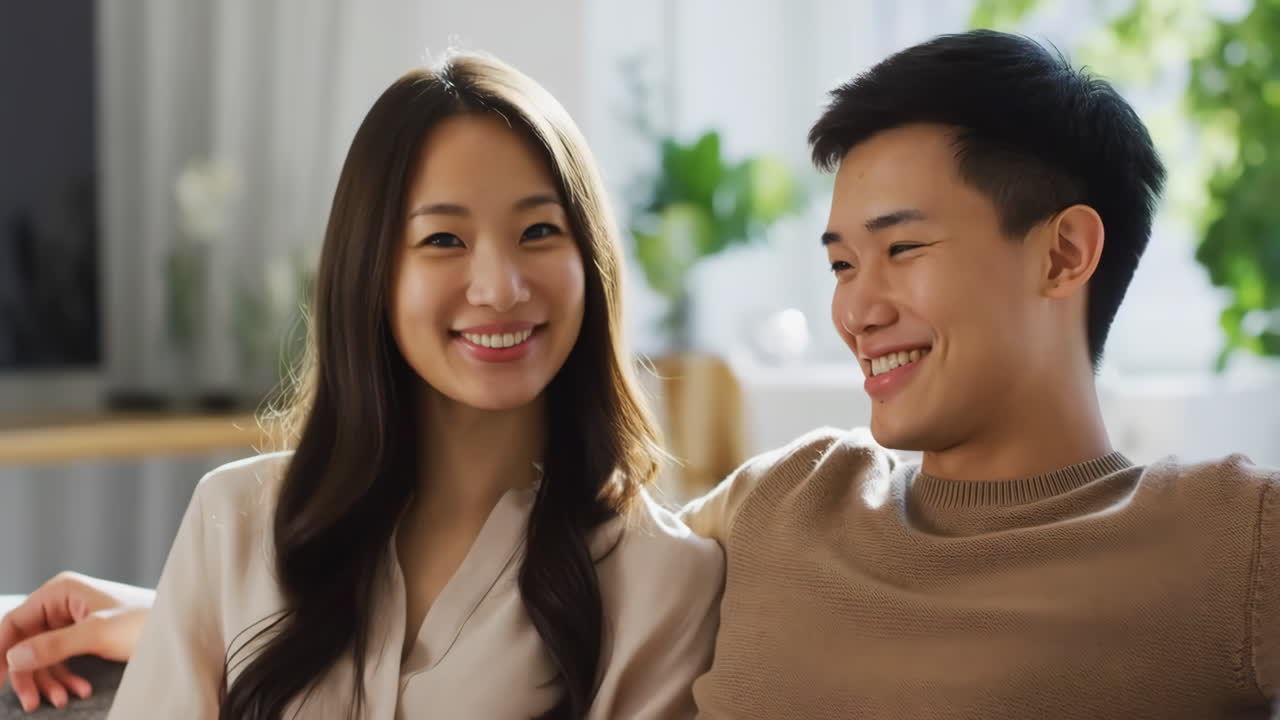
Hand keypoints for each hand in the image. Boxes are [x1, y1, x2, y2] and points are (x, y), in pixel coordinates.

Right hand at [0, 572, 153, 711]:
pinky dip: (67, 677)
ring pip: (43, 655)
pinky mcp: (85, 635)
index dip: (1, 651)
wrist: (181, 629)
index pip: (15, 622)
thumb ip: (54, 645)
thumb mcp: (97, 634)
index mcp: (60, 591)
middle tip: (32, 703)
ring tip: (65, 700)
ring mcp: (73, 619)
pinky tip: (79, 690)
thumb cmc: (146, 622)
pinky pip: (62, 659)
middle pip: (26, 642)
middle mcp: (63, 602)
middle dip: (29, 674)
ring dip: (50, 680)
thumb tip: (14, 656)